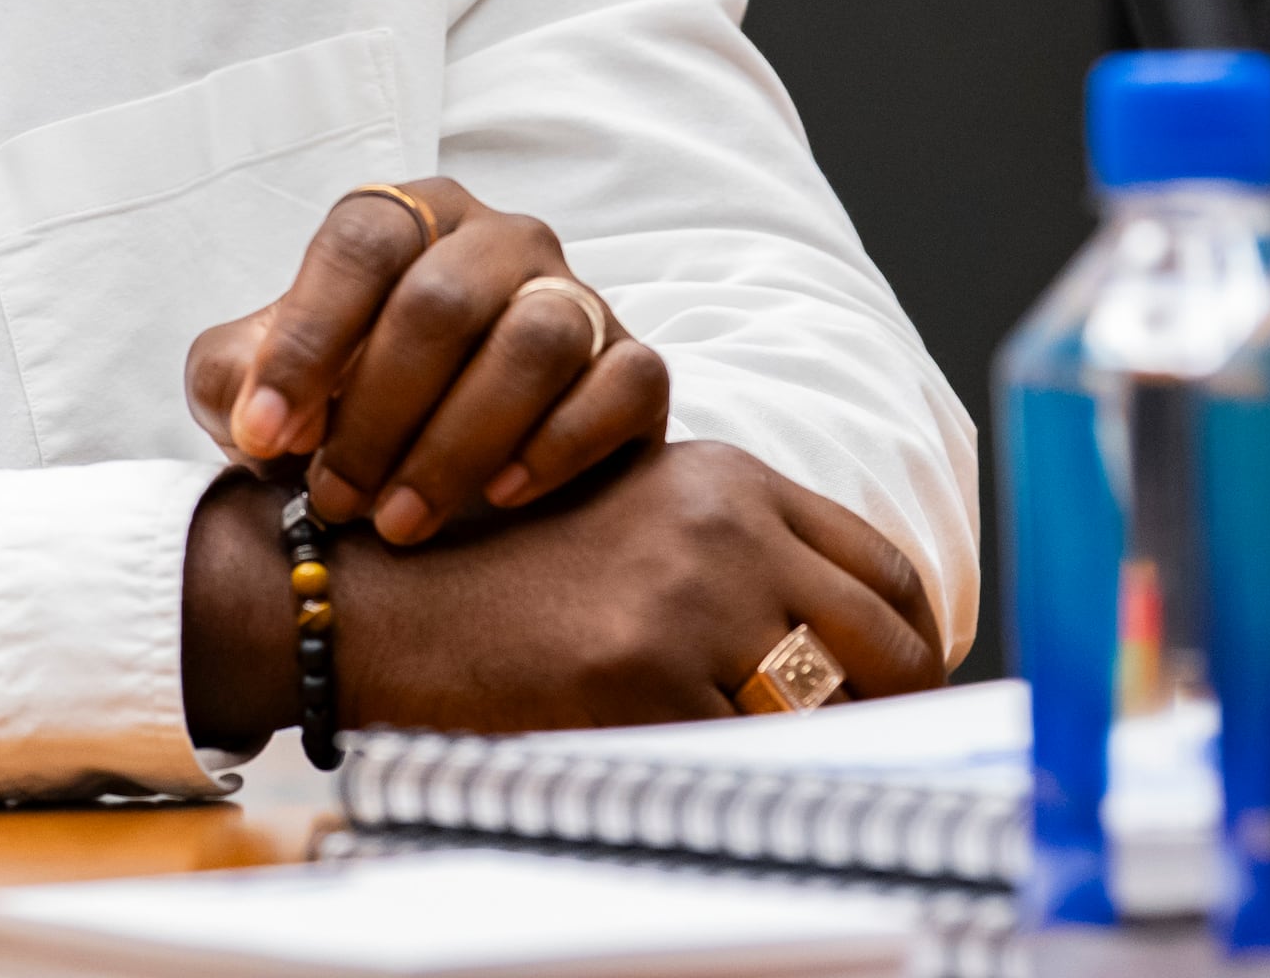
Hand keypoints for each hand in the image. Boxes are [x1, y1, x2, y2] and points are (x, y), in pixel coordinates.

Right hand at [180, 441, 945, 746]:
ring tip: (787, 785)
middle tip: (862, 761)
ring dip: (826, 756)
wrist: (365, 592)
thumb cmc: (497, 575)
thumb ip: (736, 563)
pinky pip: (742, 759)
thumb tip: (848, 662)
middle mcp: (723, 525)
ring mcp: (685, 599)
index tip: (888, 700)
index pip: (886, 575)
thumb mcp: (633, 525)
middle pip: (890, 642)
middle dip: (896, 715)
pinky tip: (704, 787)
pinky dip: (739, 786)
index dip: (904, 650)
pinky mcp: (638, 677)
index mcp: (728, 481)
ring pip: (833, 709)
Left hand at [185, 179, 667, 544]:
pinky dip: (561, 444)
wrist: (452, 474)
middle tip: (336, 498)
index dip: (309, 338)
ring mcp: (575, 295)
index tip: (266, 432)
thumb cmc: (345, 407)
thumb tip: (261, 417)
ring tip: (403, 521)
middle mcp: (498, 241)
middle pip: (443, 300)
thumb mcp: (264, 386)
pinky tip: (502, 497)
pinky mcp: (633, 364)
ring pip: (535, 342)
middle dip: (377, 412)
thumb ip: (236, 378)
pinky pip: (621, 384)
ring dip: (457, 442)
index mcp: (409, 218)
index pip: (362, 241)